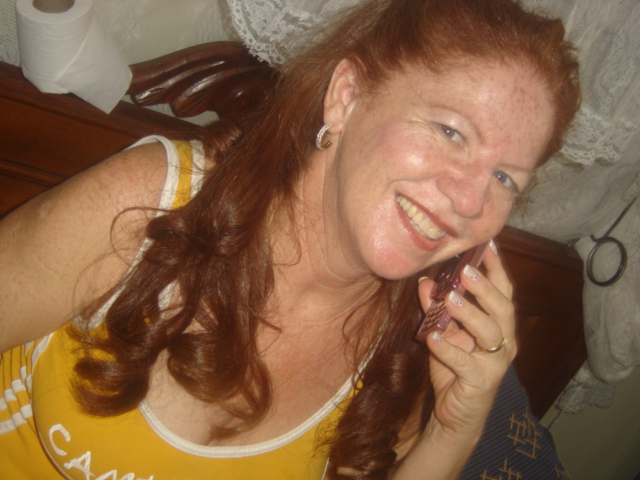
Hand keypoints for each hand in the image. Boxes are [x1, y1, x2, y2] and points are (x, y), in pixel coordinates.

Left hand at [419, 241, 515, 439]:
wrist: (455, 414)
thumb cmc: (454, 367)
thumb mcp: (443, 333)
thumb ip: (435, 309)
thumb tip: (424, 282)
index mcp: (498, 325)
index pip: (503, 292)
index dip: (496, 269)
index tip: (487, 246)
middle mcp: (504, 341)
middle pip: (502, 309)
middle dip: (484, 288)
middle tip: (465, 271)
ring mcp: (495, 363)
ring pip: (489, 333)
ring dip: (469, 313)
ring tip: (449, 299)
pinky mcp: (480, 382)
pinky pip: (465, 363)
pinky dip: (449, 349)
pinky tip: (434, 337)